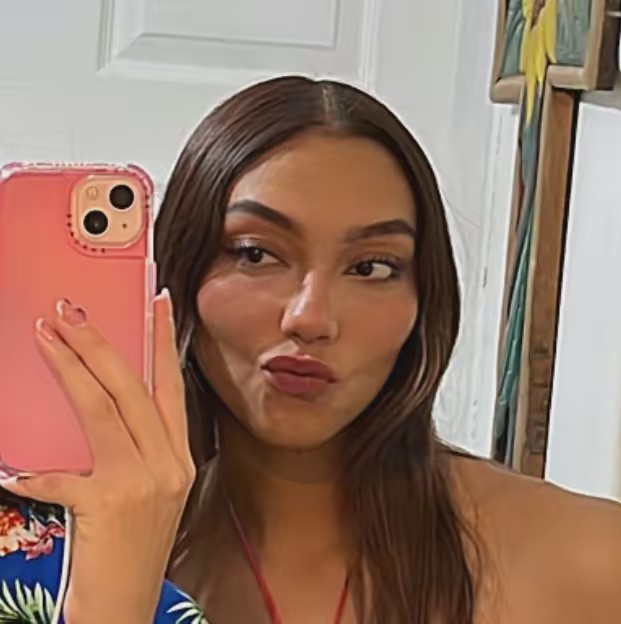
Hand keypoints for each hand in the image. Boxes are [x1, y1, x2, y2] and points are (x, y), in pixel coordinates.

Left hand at [2, 290, 195, 623]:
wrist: (124, 610)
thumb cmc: (133, 548)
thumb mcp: (149, 491)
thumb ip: (136, 448)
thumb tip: (103, 401)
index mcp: (179, 457)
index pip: (171, 385)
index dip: (164, 340)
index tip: (158, 303)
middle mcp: (168, 464)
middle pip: (134, 388)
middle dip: (103, 343)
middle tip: (74, 311)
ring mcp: (142, 483)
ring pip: (105, 409)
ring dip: (73, 368)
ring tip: (49, 335)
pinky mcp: (108, 505)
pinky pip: (64, 475)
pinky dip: (38, 471)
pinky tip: (15, 469)